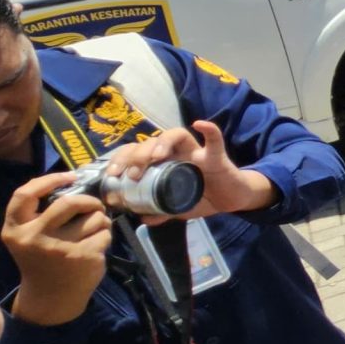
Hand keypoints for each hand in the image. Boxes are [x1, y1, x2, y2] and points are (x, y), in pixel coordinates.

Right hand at [0, 173, 113, 324]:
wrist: (50, 298)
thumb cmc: (42, 260)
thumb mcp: (28, 237)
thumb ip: (39, 213)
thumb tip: (72, 181)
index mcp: (16, 229)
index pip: (24, 194)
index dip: (49, 180)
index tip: (70, 176)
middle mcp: (35, 237)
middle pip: (70, 202)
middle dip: (89, 201)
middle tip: (95, 207)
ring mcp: (61, 247)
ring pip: (94, 217)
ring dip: (100, 221)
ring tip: (93, 232)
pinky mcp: (84, 256)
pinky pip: (105, 234)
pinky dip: (105, 237)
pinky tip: (95, 247)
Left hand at [102, 120, 273, 223]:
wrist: (232, 199)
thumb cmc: (204, 197)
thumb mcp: (178, 207)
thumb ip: (161, 211)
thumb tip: (142, 218)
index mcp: (163, 163)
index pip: (137, 152)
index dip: (121, 159)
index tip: (112, 175)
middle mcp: (176, 152)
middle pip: (152, 142)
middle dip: (137, 155)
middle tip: (131, 173)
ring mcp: (196, 151)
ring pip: (176, 135)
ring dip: (162, 143)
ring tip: (155, 158)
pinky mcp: (216, 156)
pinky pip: (214, 140)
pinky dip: (209, 131)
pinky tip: (201, 125)